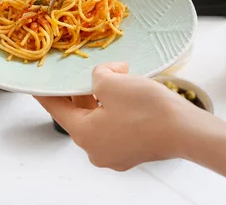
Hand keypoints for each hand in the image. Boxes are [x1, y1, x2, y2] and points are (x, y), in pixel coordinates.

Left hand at [35, 62, 202, 170]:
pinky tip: (130, 93)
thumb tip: (102, 77)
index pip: (56, 109)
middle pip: (80, 114)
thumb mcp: (112, 82)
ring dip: (104, 98)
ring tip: (118, 77)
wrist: (187, 131)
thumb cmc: (147, 109)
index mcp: (83, 134)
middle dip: (86, 89)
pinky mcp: (133, 152)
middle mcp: (96, 150)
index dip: (47, 92)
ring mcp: (115, 154)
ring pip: (100, 119)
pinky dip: (117, 109)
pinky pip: (117, 126)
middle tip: (92, 71)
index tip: (38, 85)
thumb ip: (96, 76)